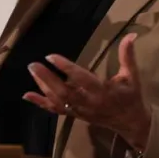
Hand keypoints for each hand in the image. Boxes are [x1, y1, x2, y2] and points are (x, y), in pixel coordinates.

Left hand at [23, 33, 150, 150]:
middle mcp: (89, 103)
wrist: (130, 123)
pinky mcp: (75, 115)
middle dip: (47, 78)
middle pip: (64, 92)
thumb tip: (131, 34)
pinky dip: (40, 103)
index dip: (66, 68)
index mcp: (103, 92)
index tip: (51, 56)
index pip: (81, 79)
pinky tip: (27, 95)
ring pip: (58, 101)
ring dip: (43, 87)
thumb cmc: (130, 96)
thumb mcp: (132, 76)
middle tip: (33, 64)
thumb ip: (128, 55)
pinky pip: (56, 110)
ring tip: (32, 70)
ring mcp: (80, 111)